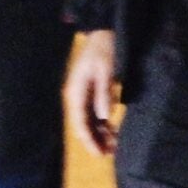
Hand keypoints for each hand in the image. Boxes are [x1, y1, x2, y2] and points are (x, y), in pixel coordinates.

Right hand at [64, 29, 119, 157]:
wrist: (103, 32)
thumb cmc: (104, 49)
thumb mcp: (106, 70)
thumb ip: (103, 92)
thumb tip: (103, 117)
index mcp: (75, 91)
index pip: (79, 122)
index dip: (88, 140)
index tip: (99, 154)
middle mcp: (75, 95)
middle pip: (82, 124)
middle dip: (94, 140)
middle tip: (109, 154)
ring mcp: (81, 94)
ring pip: (87, 120)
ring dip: (98, 133)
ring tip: (113, 145)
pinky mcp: (89, 92)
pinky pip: (92, 113)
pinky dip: (101, 123)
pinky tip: (111, 130)